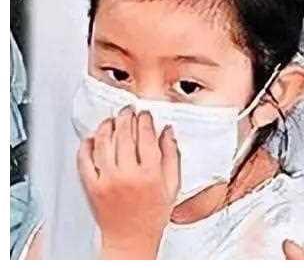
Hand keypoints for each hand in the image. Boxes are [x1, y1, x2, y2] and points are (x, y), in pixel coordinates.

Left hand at [77, 107, 179, 258]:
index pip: (146, 135)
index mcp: (150, 173)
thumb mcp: (172, 185)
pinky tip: (92, 138)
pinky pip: (84, 160)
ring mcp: (107, 180)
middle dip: (126, 116)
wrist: (131, 240)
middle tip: (128, 111)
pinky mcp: (92, 187)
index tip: (145, 114)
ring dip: (106, 125)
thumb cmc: (153, 214)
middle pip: (124, 134)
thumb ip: (172, 156)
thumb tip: (168, 131)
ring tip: (111, 120)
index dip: (145, 119)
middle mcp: (128, 174)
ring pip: (103, 142)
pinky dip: (86, 145)